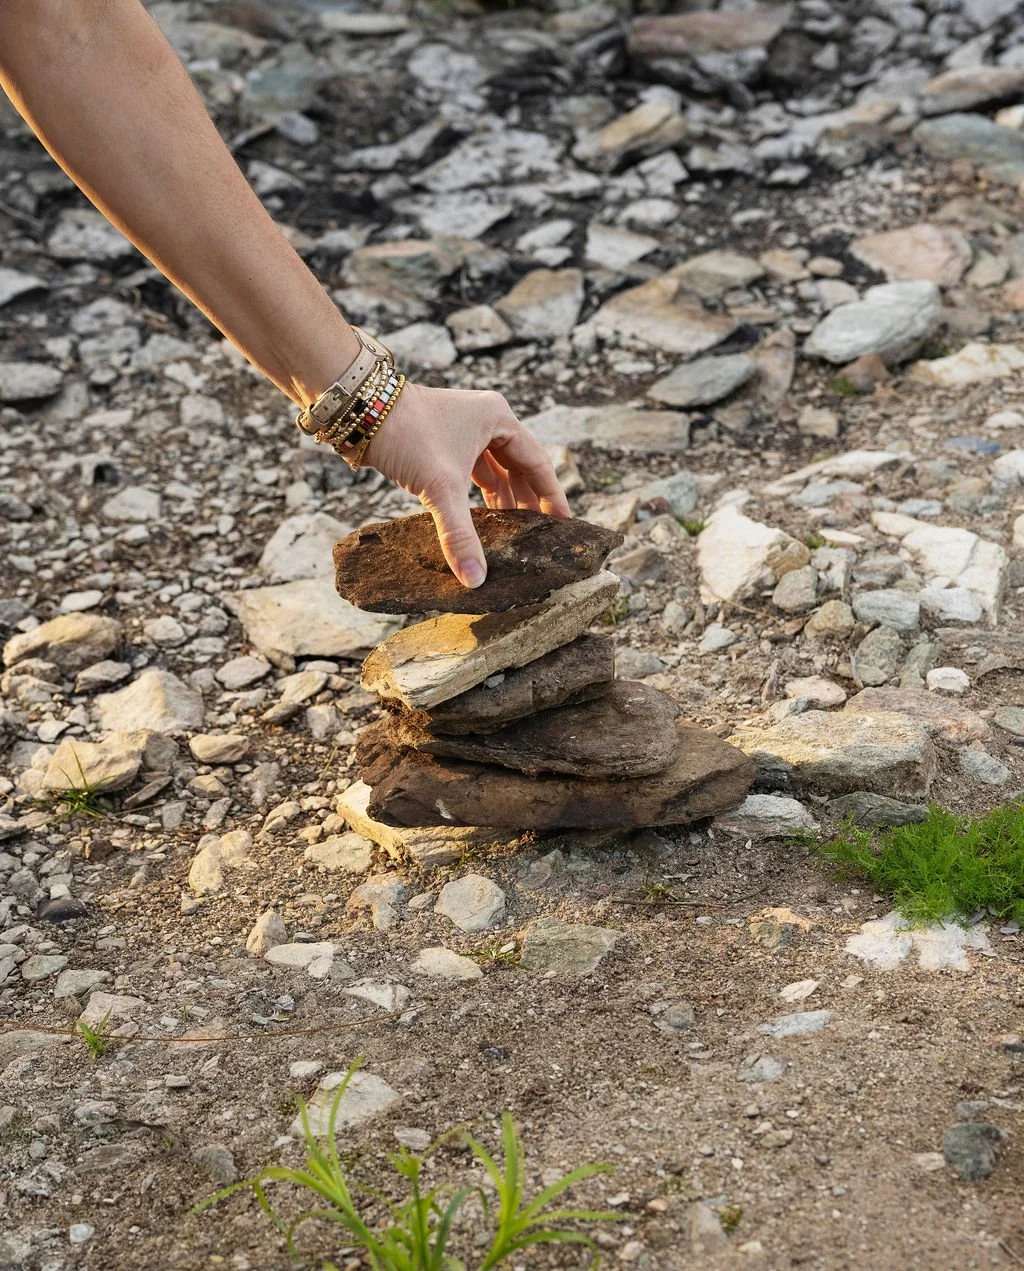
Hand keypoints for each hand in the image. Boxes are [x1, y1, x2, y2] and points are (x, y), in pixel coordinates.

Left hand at [363, 382, 571, 588]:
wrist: (359, 411)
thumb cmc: (406, 435)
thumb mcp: (440, 488)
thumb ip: (460, 535)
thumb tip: (475, 579)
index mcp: (498, 418)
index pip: (537, 462)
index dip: (552, 495)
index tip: (564, 523)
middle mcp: (486, 419)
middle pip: (518, 466)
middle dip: (527, 500)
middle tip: (538, 534)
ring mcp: (464, 428)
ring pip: (494, 468)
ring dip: (502, 498)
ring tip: (512, 531)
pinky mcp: (443, 438)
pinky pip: (473, 469)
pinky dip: (479, 492)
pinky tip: (481, 516)